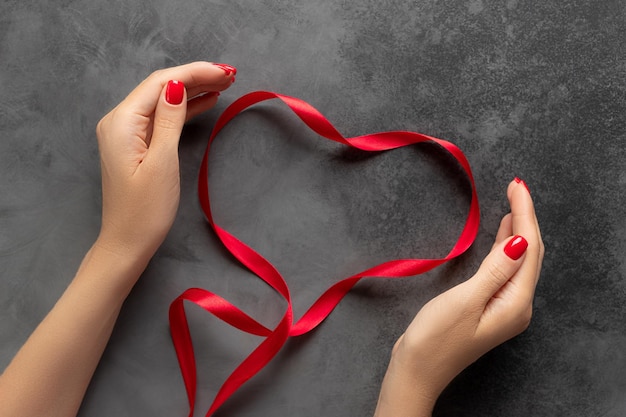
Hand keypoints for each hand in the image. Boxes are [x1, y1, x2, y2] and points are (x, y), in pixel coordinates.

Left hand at [95, 61, 235, 263]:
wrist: (127, 243)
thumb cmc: (145, 210)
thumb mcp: (162, 163)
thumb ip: (169, 121)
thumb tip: (176, 85)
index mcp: (122, 122)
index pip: (161, 83)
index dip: (194, 72)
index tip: (226, 72)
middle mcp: (120, 121)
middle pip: (161, 87)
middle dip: (196, 77)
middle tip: (231, 76)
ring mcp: (127, 133)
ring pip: (163, 101)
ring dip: (193, 90)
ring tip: (224, 85)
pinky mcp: (136, 145)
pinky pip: (162, 118)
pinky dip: (184, 109)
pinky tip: (206, 102)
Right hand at [374, 178, 543, 416]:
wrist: (417, 370)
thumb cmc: (435, 338)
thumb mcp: (466, 300)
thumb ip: (496, 269)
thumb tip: (521, 239)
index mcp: (515, 303)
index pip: (529, 249)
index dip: (525, 214)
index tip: (516, 185)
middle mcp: (517, 306)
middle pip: (530, 254)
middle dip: (525, 218)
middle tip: (515, 185)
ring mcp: (505, 308)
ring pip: (520, 261)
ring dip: (519, 230)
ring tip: (514, 202)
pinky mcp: (491, 307)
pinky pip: (507, 270)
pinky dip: (507, 248)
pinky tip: (505, 235)